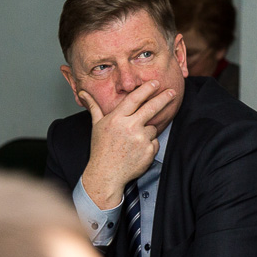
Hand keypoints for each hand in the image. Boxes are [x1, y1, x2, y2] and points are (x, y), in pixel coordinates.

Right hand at [79, 81, 177, 208]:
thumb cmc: (101, 148)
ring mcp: (140, 139)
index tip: (155, 82)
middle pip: (151, 108)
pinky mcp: (149, 150)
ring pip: (152, 127)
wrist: (107, 173)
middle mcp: (129, 127)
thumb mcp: (96, 126)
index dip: (146, 89)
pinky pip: (155, 141)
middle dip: (163, 98)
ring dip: (147, 131)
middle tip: (172, 91)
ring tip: (133, 141)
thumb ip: (94, 107)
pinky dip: (149, 144)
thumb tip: (83, 93)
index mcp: (116, 119)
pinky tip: (137, 150)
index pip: (134, 99)